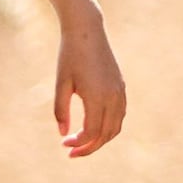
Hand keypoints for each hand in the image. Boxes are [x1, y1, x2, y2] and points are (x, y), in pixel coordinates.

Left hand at [52, 13, 126, 157]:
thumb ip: (61, 110)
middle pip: (106, 134)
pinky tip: (93, 128)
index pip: (92, 133)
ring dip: (100, 139)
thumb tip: (64, 134)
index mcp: (97, 97)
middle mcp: (113, 97)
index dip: (79, 143)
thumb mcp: (61, 83)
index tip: (64, 144)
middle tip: (71, 151)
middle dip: (90, 147)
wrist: (87, 32)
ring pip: (116, 127)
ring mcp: (120, 93)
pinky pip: (119, 115)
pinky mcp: (121, 88)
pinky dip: (108, 127)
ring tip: (82, 143)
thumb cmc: (70, 56)